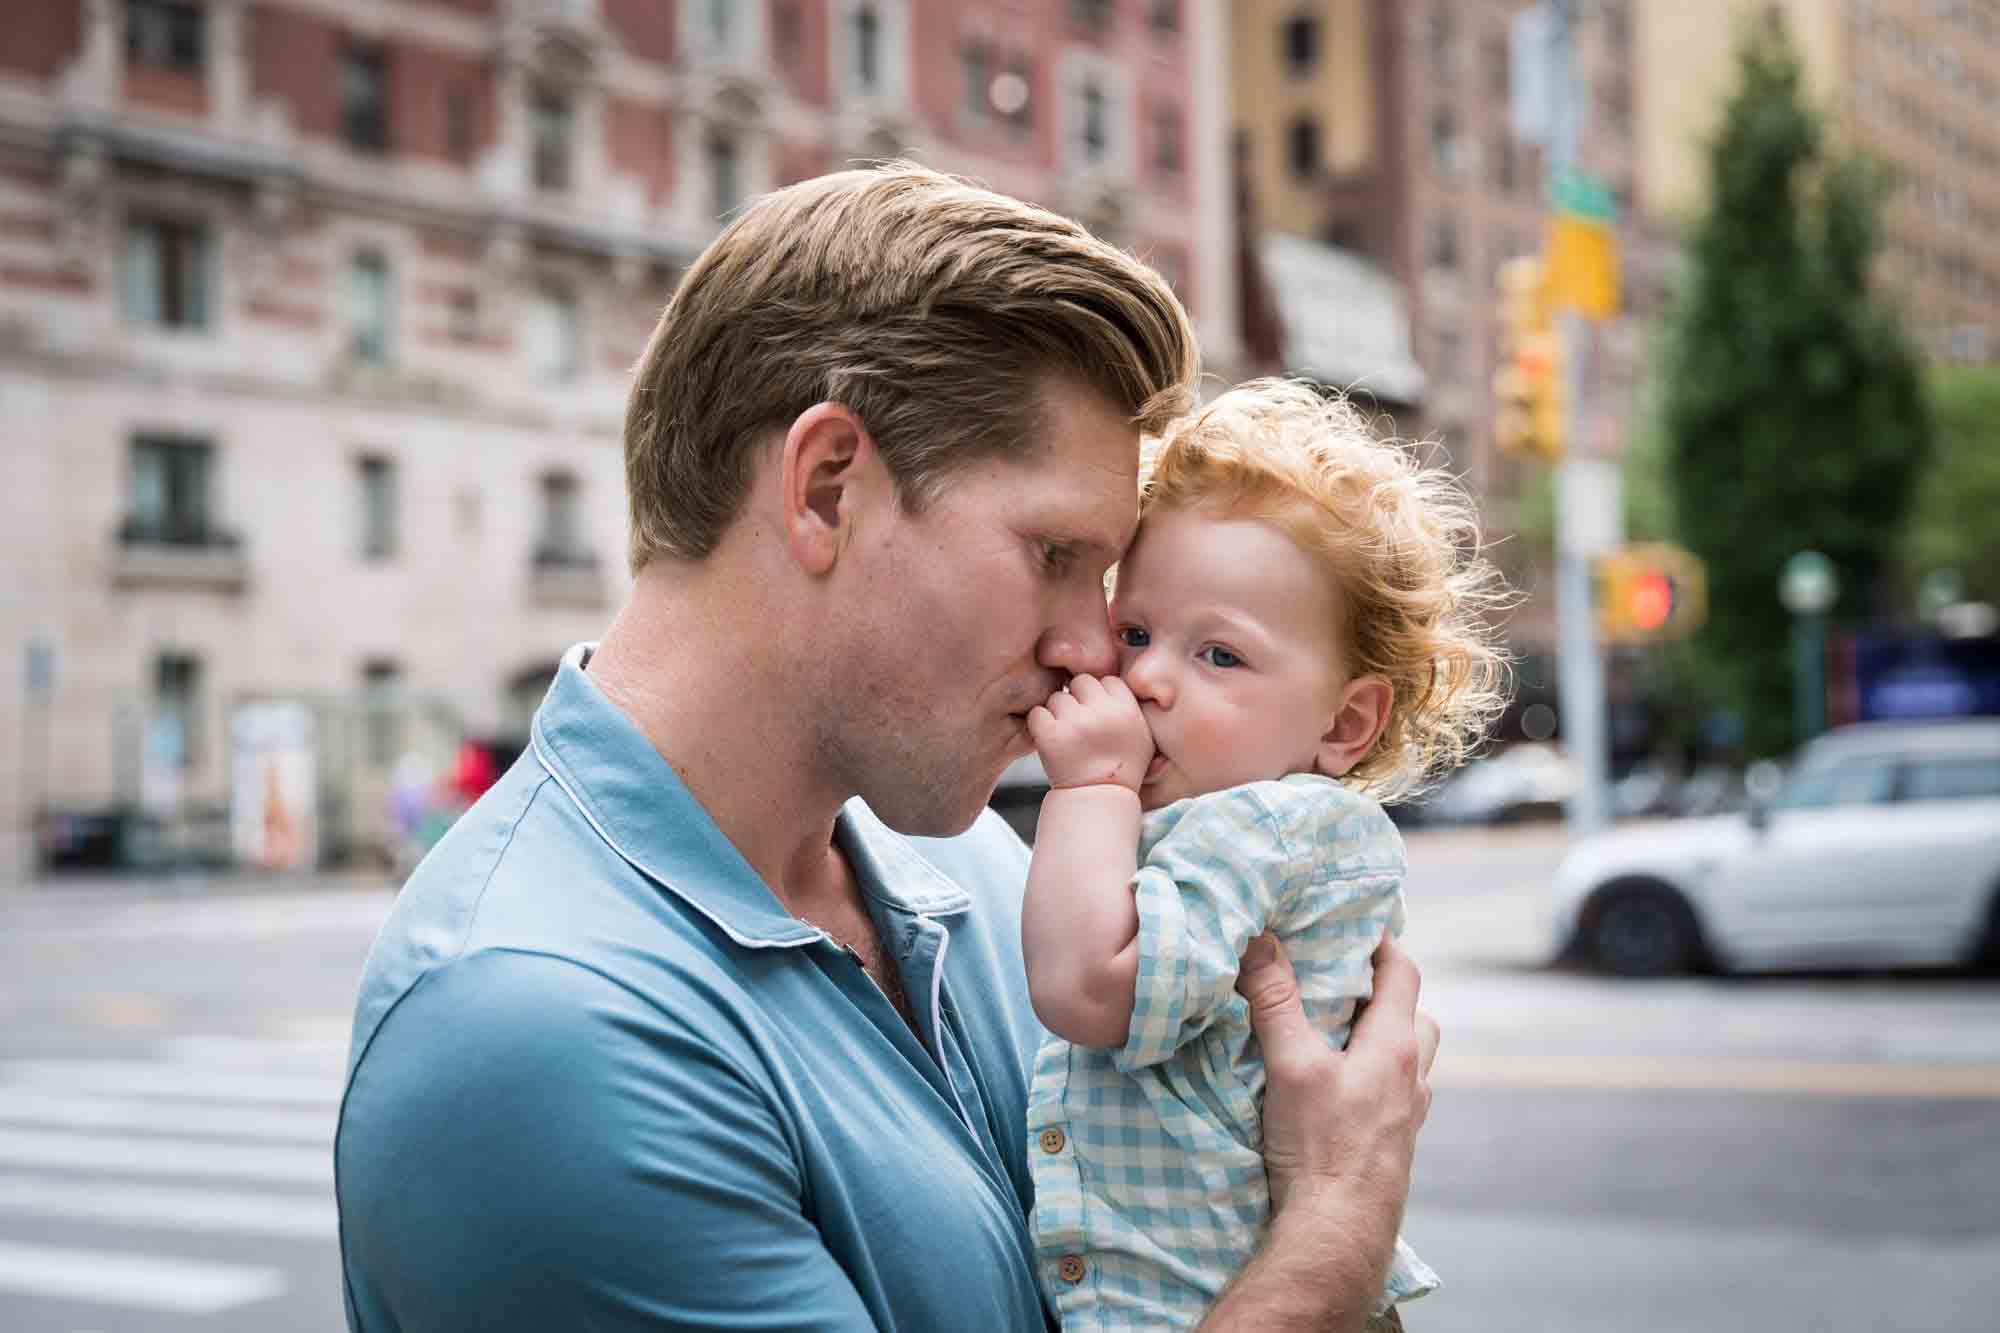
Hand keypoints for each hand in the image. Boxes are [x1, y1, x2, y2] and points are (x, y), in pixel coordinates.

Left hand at [1027, 674, 1154, 792]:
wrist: (1097, 801)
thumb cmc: (1121, 770)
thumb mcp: (1142, 738)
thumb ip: (1131, 707)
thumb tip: (1117, 682)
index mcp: (1127, 710)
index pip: (1108, 680)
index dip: (1101, 695)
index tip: (1099, 713)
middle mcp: (1102, 713)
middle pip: (1082, 682)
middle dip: (1078, 698)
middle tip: (1079, 722)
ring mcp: (1075, 723)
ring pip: (1058, 697)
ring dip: (1058, 713)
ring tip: (1067, 736)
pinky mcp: (1050, 735)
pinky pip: (1037, 713)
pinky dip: (1040, 725)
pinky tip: (1051, 739)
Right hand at [1236, 931, 1434, 1219]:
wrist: (1338, 1230)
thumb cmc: (1322, 1145)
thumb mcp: (1291, 1064)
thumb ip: (1276, 1002)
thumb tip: (1260, 941)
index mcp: (1396, 1045)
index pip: (1403, 972)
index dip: (1382, 942)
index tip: (1353, 923)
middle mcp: (1413, 1076)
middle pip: (1414, 1014)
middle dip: (1384, 991)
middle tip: (1342, 979)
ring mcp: (1408, 1114)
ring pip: (1409, 1058)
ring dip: (1381, 1038)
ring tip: (1337, 1033)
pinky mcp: (1394, 1145)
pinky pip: (1394, 1095)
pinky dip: (1373, 1078)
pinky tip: (1339, 1089)